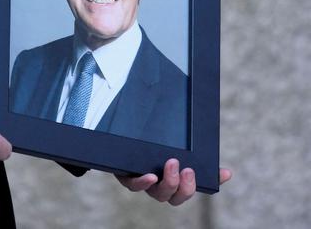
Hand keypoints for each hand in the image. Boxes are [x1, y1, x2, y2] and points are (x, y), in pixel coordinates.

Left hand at [115, 159, 231, 205]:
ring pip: (157, 193)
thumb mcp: (172, 149)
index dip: (209, 183)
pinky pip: (134, 185)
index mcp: (171, 182)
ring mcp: (143, 183)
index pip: (192, 189)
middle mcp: (158, 187)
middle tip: (188, 169)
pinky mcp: (126, 177)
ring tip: (173, 164)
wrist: (117, 146)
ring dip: (169, 182)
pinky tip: (151, 176)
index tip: (223, 172)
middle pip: (175, 197)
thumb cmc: (148, 151)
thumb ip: (194, 156)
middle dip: (185, 186)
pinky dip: (143, 182)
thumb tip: (226, 171)